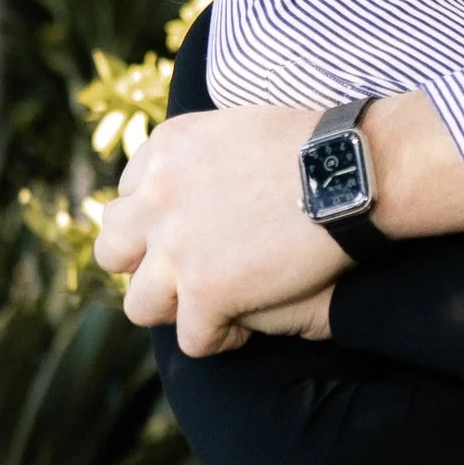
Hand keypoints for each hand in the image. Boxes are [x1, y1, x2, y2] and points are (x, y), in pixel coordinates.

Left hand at [93, 107, 344, 354]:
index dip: (157, 223)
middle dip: (144, 265)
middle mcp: (157, 198)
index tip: (192, 233)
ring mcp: (177, 247)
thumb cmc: (316, 144)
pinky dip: (218, 338)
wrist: (351, 170)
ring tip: (211, 306)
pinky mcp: (207, 290)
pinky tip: (243, 328)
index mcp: (164, 151)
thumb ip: (201, 155)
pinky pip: (191, 338)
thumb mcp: (237, 126)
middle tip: (186, 273)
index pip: (128, 199)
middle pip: (113, 251)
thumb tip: (201, 179)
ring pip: (140, 304)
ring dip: (174, 309)